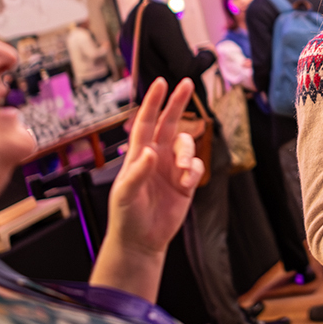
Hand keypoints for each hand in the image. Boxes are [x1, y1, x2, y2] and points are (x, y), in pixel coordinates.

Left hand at [106, 77, 203, 257]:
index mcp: (138, 154)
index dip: (153, 102)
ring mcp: (171, 168)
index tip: (161, 83)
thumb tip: (151, 151)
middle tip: (186, 83)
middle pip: (169, 122)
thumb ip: (139, 172)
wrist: (141, 240)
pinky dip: (193, 173)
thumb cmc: (126, 216)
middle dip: (177, 102)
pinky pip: (196, 167)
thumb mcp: (126, 194)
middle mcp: (156, 156)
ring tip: (183, 172)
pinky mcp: (185, 182)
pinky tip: (186, 185)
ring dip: (187, 153)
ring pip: (186, 145)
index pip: (146, 122)